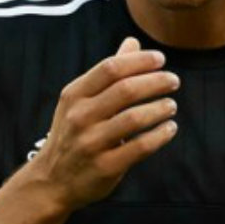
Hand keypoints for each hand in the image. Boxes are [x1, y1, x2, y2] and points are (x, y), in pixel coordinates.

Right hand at [27, 37, 179, 210]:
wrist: (50, 181)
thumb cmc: (72, 133)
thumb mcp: (81, 100)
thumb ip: (109, 72)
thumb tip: (133, 42)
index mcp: (74, 95)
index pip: (110, 68)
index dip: (139, 61)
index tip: (161, 59)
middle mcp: (80, 117)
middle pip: (125, 90)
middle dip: (155, 82)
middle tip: (174, 81)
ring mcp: (91, 143)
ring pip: (134, 118)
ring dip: (160, 108)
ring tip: (171, 105)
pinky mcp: (104, 167)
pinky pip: (140, 147)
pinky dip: (160, 135)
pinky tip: (170, 128)